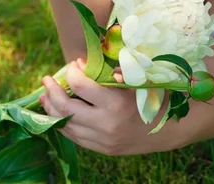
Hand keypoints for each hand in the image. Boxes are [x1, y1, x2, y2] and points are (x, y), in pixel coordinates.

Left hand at [40, 60, 168, 155]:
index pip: (81, 85)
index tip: (73, 64)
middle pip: (66, 108)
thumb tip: (80, 64)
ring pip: (66, 126)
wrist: (168, 129)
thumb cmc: (153, 95)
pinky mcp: (102, 149)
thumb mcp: (136, 77)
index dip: (72, 72)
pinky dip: (62, 124)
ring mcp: (102, 139)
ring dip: (52, 109)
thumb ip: (109, 70)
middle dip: (52, 91)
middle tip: (46, 79)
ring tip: (44, 96)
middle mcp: (106, 123)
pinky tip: (57, 113)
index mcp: (116, 102)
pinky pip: (74, 137)